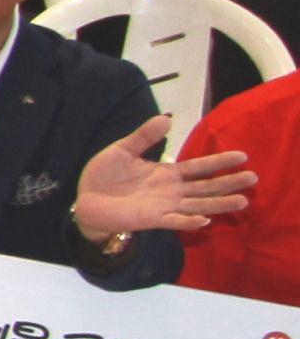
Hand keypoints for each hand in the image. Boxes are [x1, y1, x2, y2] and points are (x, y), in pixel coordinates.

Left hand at [75, 111, 260, 241]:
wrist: (86, 199)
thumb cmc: (104, 176)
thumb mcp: (123, 150)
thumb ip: (144, 136)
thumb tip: (167, 117)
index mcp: (166, 173)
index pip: (198, 167)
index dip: (219, 161)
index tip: (242, 155)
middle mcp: (171, 191)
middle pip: (206, 187)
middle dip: (229, 182)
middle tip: (253, 177)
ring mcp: (164, 206)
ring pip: (198, 205)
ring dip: (219, 204)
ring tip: (243, 200)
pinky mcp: (152, 219)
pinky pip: (175, 221)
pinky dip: (190, 221)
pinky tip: (205, 219)